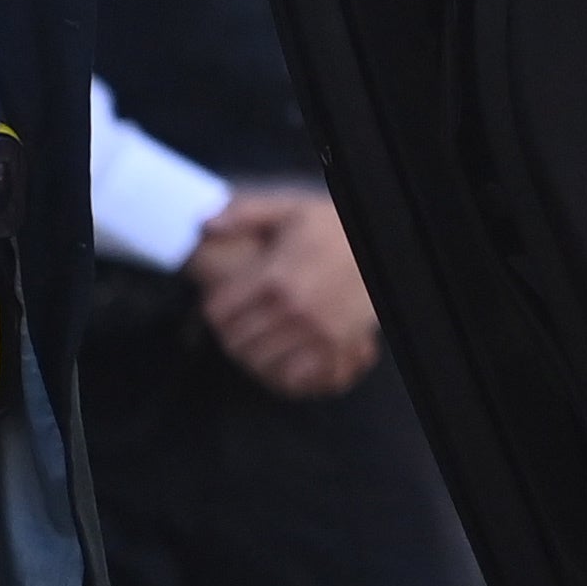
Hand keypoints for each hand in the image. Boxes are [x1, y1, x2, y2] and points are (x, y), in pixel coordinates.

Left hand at [185, 187, 380, 398]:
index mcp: (273, 276)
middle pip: (235, 340)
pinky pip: (293, 374)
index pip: (219, 313)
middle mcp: (291, 307)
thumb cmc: (333, 227)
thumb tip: (205, 224)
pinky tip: (283, 351)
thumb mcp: (289, 211)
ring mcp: (313, 330)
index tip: (221, 306)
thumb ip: (244, 215)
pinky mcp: (334, 345)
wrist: (381, 244)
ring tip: (257, 339)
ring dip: (252, 352)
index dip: (214, 311)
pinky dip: (282, 368)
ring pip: (260, 360)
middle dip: (230, 333)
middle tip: (236, 325)